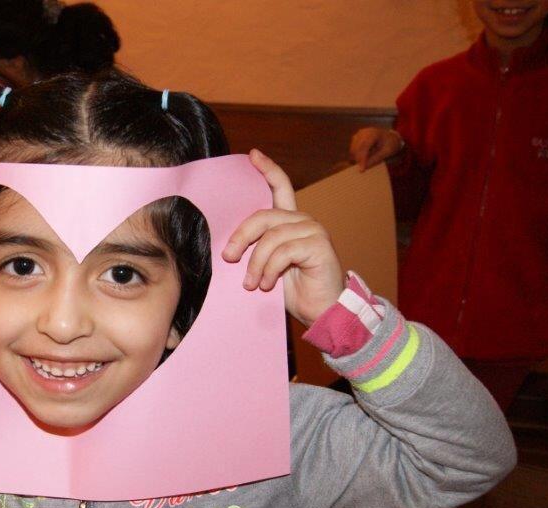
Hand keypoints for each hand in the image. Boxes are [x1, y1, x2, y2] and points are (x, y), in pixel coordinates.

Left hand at [223, 149, 343, 326]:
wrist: (321, 312)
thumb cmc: (293, 291)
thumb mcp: (267, 266)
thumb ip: (255, 249)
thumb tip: (226, 247)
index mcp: (289, 222)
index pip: (280, 187)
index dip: (268, 169)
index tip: (252, 155)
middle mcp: (303, 221)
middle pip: (263, 215)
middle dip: (240, 236)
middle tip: (228, 257)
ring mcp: (313, 231)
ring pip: (271, 236)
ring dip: (255, 263)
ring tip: (252, 284)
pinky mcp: (319, 245)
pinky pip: (283, 251)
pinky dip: (270, 269)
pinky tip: (267, 285)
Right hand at [349, 127, 402, 170]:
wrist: (390, 138)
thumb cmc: (390, 144)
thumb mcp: (386, 152)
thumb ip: (376, 159)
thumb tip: (365, 167)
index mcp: (374, 133)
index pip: (364, 146)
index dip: (362, 159)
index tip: (362, 170)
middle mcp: (364, 132)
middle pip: (356, 148)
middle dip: (359, 160)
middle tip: (363, 169)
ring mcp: (359, 134)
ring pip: (353, 149)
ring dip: (357, 158)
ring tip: (366, 161)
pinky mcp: (356, 138)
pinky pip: (353, 149)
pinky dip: (356, 155)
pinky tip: (364, 157)